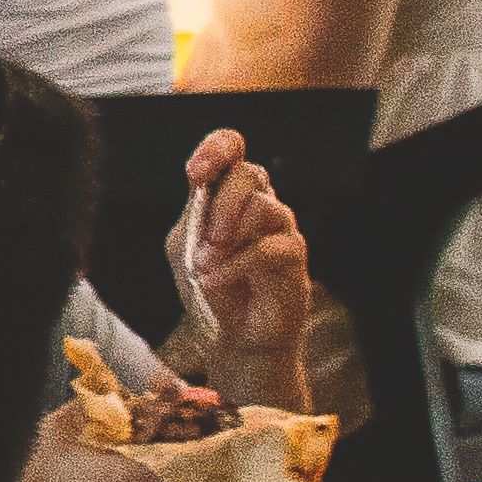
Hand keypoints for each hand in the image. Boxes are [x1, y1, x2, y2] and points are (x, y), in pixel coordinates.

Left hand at [173, 135, 315, 400]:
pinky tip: (213, 281)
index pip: (232, 147)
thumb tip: (202, 190)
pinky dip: (234, 266)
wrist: (232, 333)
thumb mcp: (186, 246)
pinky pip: (268, 248)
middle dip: (221, 204)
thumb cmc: (209, 283)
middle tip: (206, 242)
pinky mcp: (295, 256)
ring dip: (227, 235)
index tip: (195, 174)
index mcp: (229, 192)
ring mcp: (281, 227)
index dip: (217, 148)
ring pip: (264, 205)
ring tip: (205, 266)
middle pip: (250, 173)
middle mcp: (259, 203)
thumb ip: (193, 215)